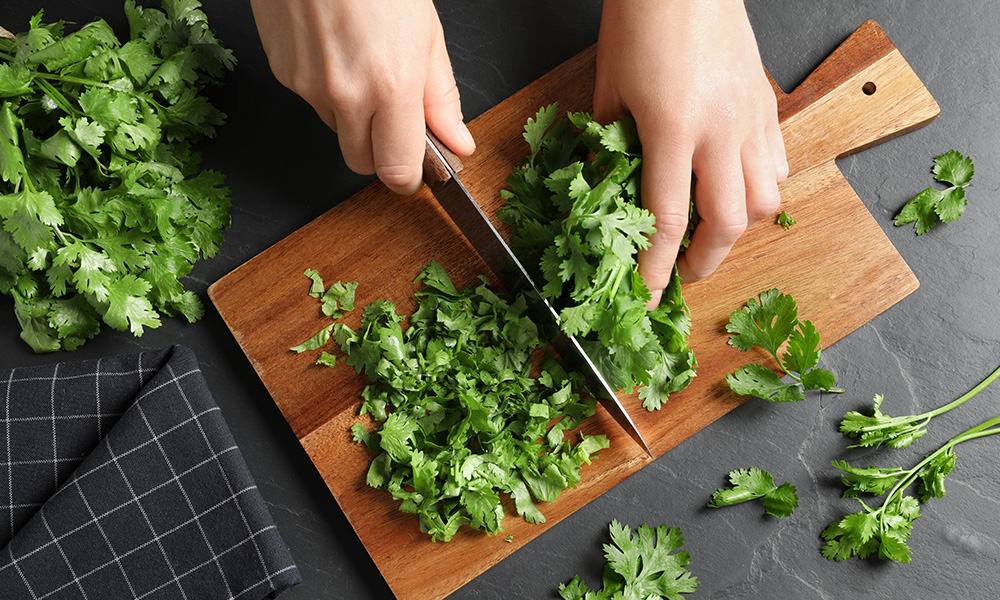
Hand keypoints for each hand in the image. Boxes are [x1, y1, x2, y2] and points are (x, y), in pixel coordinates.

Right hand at [249, 0, 475, 193]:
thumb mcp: (427, 33)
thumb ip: (441, 97)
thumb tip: (457, 142)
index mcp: (390, 86)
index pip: (396, 170)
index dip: (410, 176)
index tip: (419, 168)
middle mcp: (345, 94)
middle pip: (361, 163)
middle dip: (380, 151)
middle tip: (394, 116)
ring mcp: (308, 86)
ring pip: (335, 130)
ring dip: (353, 116)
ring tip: (364, 65)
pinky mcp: (283, 73)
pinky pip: (311, 101)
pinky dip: (327, 89)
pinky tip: (337, 52)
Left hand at [595, 0, 787, 307]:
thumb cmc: (641, 21)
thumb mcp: (608, 87)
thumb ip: (608, 145)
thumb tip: (605, 189)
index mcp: (672, 127)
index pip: (668, 219)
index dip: (657, 267)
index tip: (647, 296)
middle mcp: (721, 129)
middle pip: (728, 222)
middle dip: (704, 261)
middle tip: (682, 273)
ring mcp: (751, 117)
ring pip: (766, 199)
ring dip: (738, 230)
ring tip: (712, 236)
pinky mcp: (768, 103)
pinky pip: (778, 163)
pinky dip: (761, 189)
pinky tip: (738, 189)